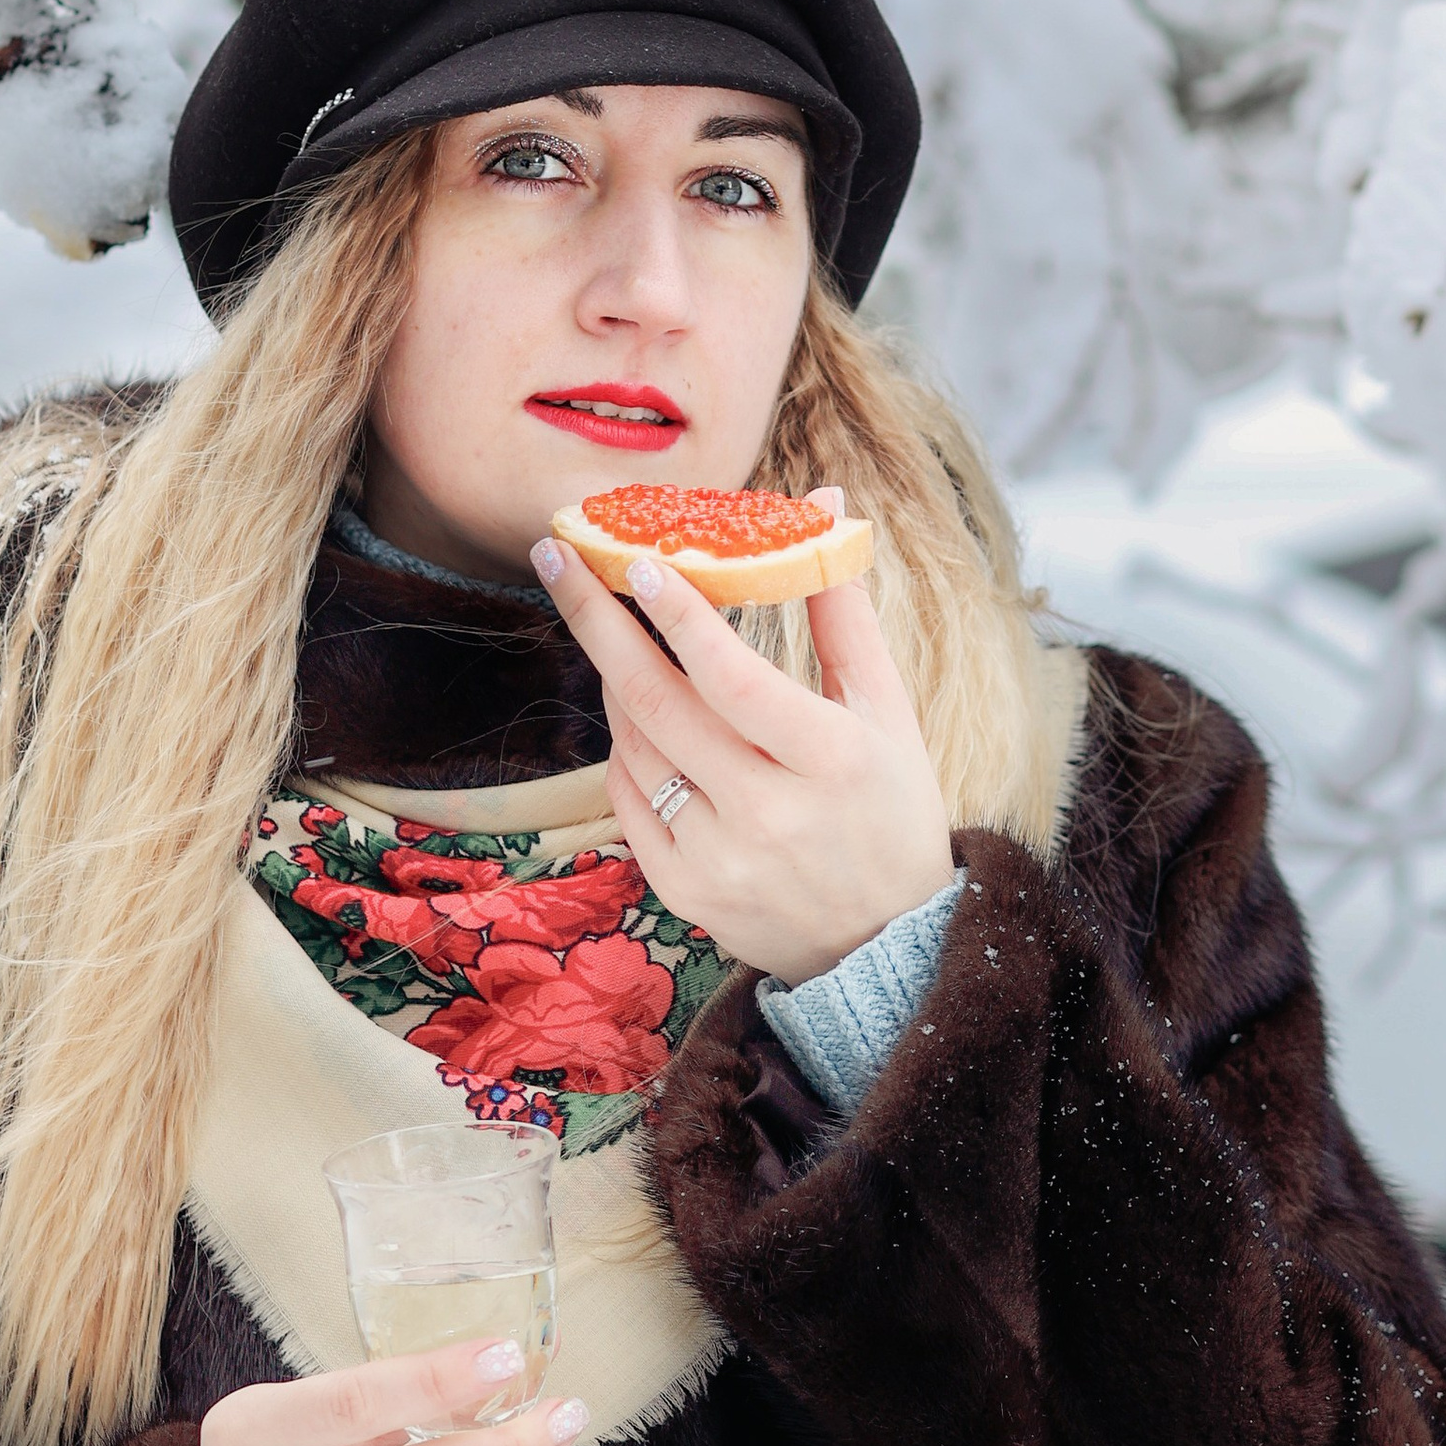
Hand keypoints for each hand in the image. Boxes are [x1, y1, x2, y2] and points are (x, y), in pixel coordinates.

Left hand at [532, 529, 952, 987]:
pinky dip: (622, 743)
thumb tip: (820, 502)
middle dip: (598, 620)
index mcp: (831, 760)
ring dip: (609, 674)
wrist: (881, 943)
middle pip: (659, 703)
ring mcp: (717, 858)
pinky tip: (627, 704)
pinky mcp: (681, 891)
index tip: (641, 560)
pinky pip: (627, 797)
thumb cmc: (888, 805)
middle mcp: (768, 814)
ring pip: (634, 745)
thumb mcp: (886, 709)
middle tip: (557, 555)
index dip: (682, 617)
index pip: (735, 678)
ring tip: (600, 620)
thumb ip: (842, 609)